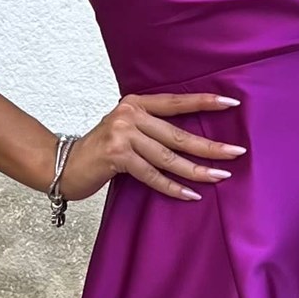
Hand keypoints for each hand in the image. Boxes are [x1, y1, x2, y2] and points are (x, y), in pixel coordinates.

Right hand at [57, 91, 245, 204]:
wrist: (62, 165)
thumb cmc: (98, 151)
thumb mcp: (124, 129)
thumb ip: (149, 127)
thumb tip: (189, 139)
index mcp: (135, 103)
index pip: (176, 102)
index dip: (204, 102)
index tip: (232, 104)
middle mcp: (129, 114)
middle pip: (178, 133)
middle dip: (210, 145)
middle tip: (237, 153)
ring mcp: (122, 134)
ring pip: (169, 157)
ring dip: (197, 170)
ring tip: (220, 176)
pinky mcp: (116, 156)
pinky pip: (152, 175)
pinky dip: (173, 187)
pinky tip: (192, 195)